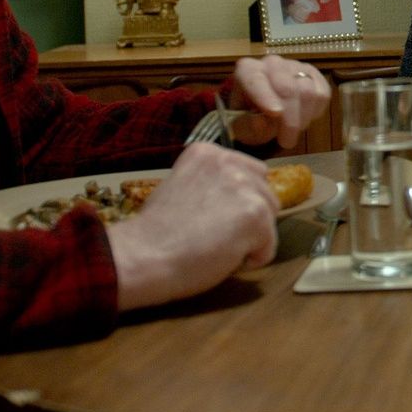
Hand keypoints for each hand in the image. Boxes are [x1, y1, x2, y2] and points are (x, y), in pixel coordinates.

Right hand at [108, 142, 277, 310]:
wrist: (143, 256)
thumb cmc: (155, 233)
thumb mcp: (180, 187)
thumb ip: (210, 184)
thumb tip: (236, 198)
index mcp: (208, 152)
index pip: (249, 173)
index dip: (235, 202)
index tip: (209, 217)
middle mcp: (229, 162)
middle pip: (265, 194)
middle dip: (247, 219)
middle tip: (212, 235)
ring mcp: (245, 187)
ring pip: (269, 220)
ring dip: (249, 239)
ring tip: (214, 245)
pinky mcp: (255, 215)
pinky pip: (269, 247)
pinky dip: (251, 260)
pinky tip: (221, 257)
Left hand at [229, 55, 331, 148]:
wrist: (265, 113)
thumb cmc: (249, 118)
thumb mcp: (242, 127)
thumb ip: (248, 125)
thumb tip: (261, 121)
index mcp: (247, 70)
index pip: (255, 78)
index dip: (265, 96)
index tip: (275, 114)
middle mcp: (272, 63)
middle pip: (287, 87)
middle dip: (290, 119)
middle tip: (287, 142)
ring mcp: (295, 67)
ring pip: (308, 91)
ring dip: (303, 118)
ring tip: (292, 132)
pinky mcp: (314, 75)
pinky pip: (322, 94)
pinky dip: (315, 112)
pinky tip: (303, 118)